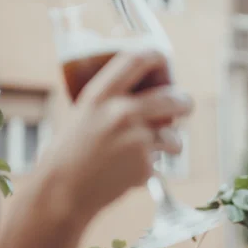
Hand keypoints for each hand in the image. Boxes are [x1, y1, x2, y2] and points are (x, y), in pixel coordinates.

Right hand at [39, 49, 191, 219]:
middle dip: (184, 102)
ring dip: (172, 142)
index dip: (156, 56)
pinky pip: (160, 160)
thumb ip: (113, 100)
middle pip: (172, 98)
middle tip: (185, 104)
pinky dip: (151, 165)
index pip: (136, 60)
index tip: (163, 58)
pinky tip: (129, 170)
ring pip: (173, 135)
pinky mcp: (144, 164)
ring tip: (158, 148)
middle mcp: (121, 112)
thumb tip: (150, 89)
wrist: (61, 192)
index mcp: (101, 95)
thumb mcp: (85, 114)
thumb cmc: (71, 152)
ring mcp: (135, 139)